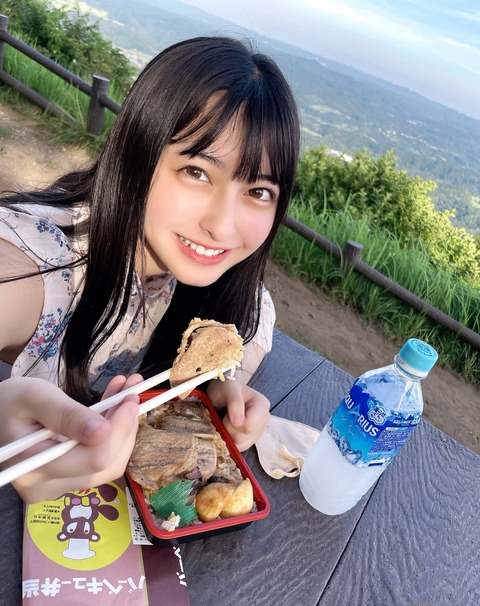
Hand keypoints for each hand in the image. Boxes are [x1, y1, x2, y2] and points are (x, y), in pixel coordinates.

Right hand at [0, 375, 141, 502]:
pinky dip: (112, 432)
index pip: (95, 459)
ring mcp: (58, 486)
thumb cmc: (9, 402)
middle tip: (133, 392)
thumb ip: (67, 415)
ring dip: (123, 427)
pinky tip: (115, 405)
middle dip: (126, 427)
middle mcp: (47, 487)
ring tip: (126, 393)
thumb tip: (102, 431)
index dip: (120, 430)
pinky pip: (98, 458)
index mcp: (35, 469)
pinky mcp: (66, 478)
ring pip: (108, 463)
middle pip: (106, 465)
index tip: (130, 399)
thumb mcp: (35, 397)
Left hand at [206, 379, 269, 451]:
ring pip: (241, 445)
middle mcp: (264, 419)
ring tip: (226, 421)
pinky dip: (230, 441)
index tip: (227, 413)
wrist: (219, 392)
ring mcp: (258, 430)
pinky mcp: (250, 438)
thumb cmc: (224, 387)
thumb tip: (239, 422)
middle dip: (229, 429)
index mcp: (262, 406)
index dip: (233, 423)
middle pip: (244, 437)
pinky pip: (239, 448)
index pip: (248, 426)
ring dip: (228, 435)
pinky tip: (227, 429)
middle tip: (224, 416)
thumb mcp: (227, 388)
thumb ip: (235, 401)